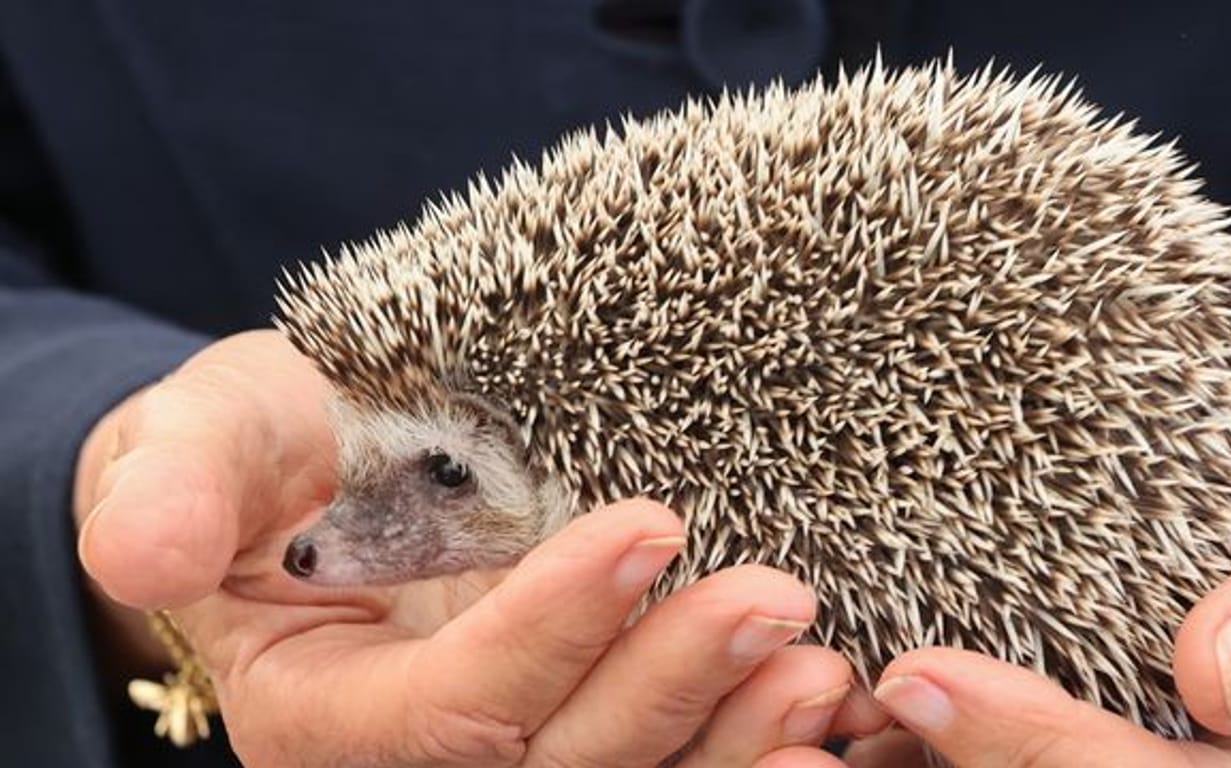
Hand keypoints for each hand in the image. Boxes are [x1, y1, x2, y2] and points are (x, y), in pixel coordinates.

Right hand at [74, 330, 859, 766]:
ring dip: (730, 740)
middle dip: (667, 695)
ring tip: (820, 665)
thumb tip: (139, 549)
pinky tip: (825, 712)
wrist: (325, 473)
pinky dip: (747, 747)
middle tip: (774, 603)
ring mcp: (520, 744)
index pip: (452, 712)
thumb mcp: (198, 446)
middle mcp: (432, 756)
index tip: (646, 526)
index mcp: (331, 717)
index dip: (549, 632)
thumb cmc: (261, 456)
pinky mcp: (586, 718)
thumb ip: (172, 492)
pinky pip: (668, 761)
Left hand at [841, 322, 1230, 766]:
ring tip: (778, 724)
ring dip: (877, 763)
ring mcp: (1073, 744)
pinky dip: (875, 739)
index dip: (1029, 750)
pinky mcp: (1014, 722)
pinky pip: (939, 750)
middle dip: (945, 764)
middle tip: (831, 700)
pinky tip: (800, 697)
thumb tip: (1220, 680)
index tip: (920, 677)